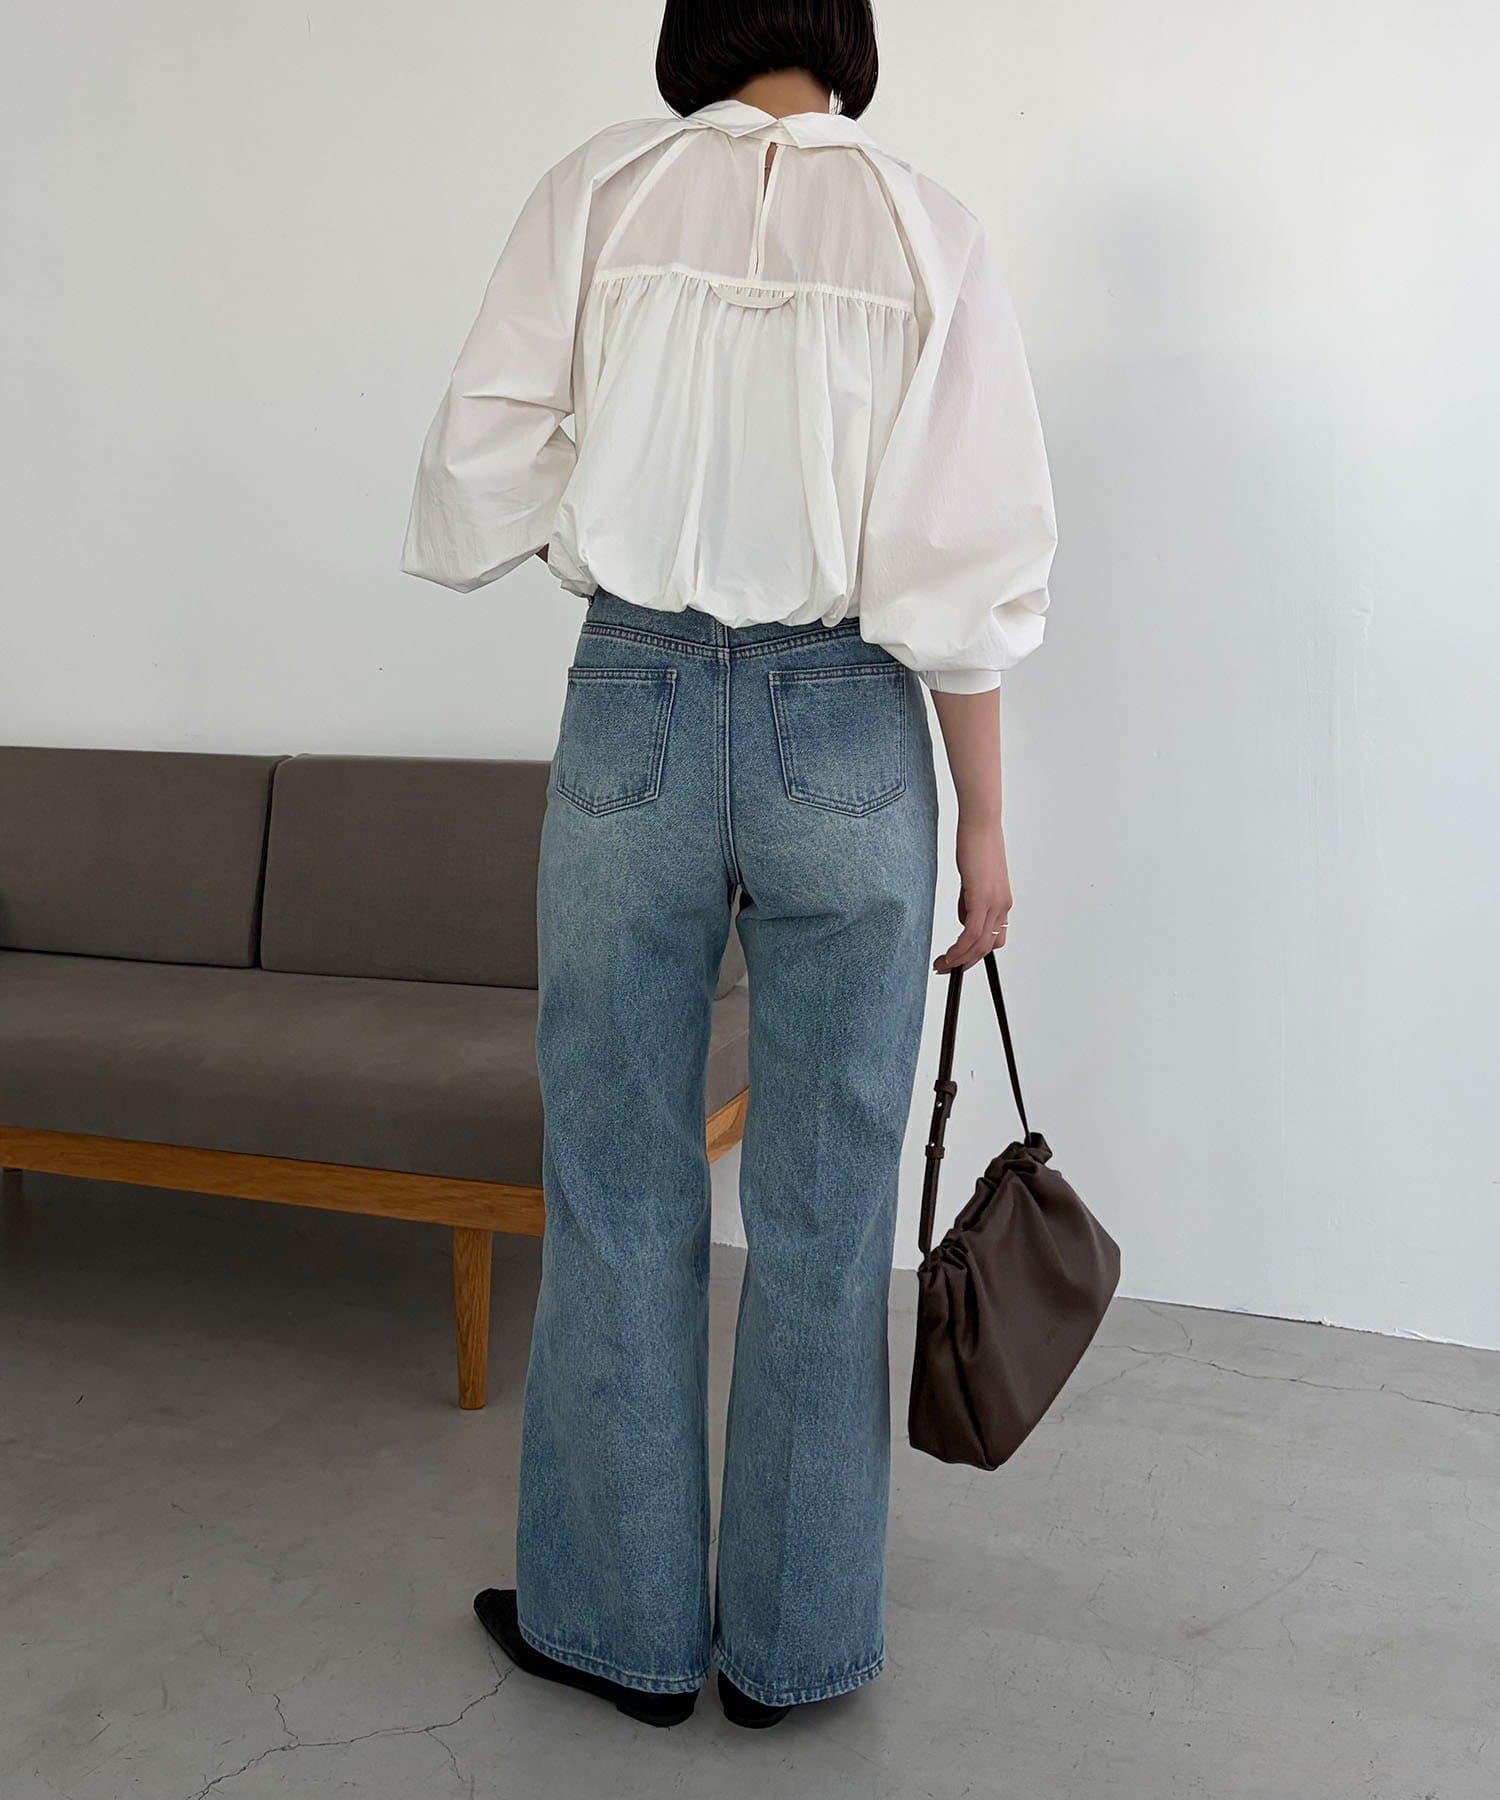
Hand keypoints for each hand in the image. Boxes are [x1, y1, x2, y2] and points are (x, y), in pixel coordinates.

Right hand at [933, 813, 1011, 972]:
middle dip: (965, 962)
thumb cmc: (977, 843)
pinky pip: (972, 933)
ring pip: (980, 945)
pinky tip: (948, 954)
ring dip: (960, 959)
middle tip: (945, 968)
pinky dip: (960, 948)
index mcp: (1003, 902)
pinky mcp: (982, 898)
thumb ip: (970, 901)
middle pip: (987, 947)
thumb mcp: (974, 878)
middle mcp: (1003, 906)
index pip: (993, 938)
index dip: (976, 954)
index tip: (958, 959)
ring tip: (942, 964)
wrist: (981, 823)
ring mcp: (994, 903)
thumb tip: (963, 919)